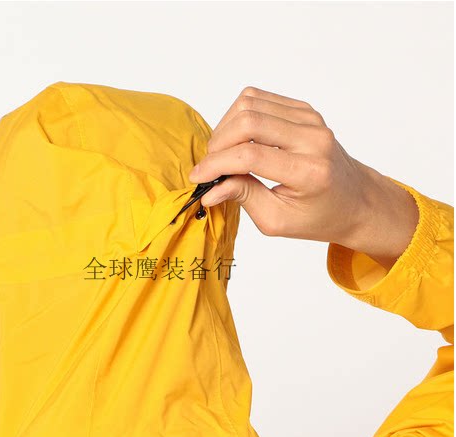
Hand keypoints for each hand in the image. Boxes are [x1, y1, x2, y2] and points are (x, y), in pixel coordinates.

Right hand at [189, 86, 418, 269]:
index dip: (216, 164)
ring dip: (225, 128)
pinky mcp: (304, 110)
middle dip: (218, 143)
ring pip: (250, 104)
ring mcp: (310, 119)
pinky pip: (259, 99)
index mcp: (309, 172)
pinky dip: (239, 117)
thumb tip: (211, 189)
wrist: (355, 200)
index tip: (198, 177)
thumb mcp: (278, 221)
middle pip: (248, 121)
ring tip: (223, 154)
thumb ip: (244, 198)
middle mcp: (313, 139)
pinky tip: (238, 140)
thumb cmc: (317, 216)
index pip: (250, 155)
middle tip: (210, 166)